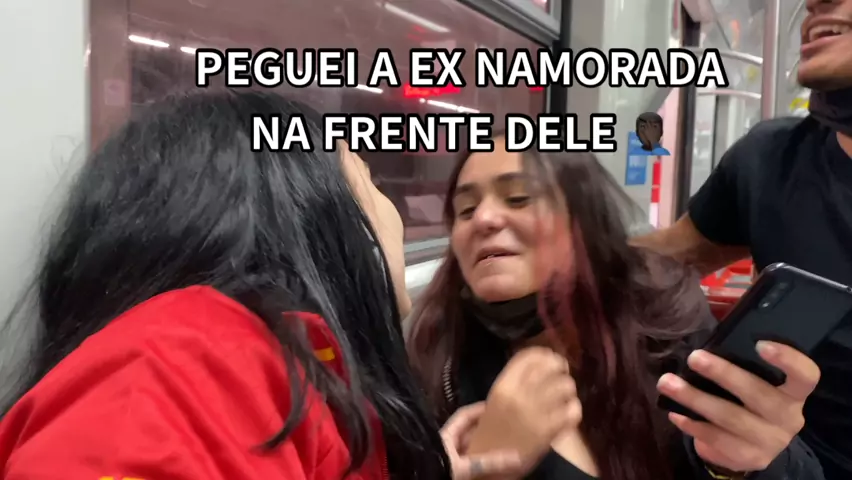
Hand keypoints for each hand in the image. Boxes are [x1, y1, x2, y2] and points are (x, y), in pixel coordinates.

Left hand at [441, 402, 523, 479]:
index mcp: (446, 435)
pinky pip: (469, 467)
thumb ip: (488, 462)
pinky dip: (481, 467)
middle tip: (506, 429)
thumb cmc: (435, 470)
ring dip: (484, 450)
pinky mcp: (452, 473)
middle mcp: (447, 445)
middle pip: (469, 434)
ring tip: (505, 448)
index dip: (479, 409)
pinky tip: (494, 469)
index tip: (496, 406)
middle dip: (486, 431)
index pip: (464, 416)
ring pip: (470, 451)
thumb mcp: (463, 466)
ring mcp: (448, 459)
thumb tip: (517, 458)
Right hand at [464, 347, 582, 473]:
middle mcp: (518, 395)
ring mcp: (534, 413)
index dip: (545, 354)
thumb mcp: (497, 398)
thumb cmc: (492, 429)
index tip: (551, 359)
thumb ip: (515, 381)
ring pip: (565, 386)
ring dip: (569, 389)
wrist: (488, 463)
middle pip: (550, 367)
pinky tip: (569, 413)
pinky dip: (575, 409)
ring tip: (565, 396)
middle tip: (562, 374)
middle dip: (561, 368)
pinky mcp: (547, 432)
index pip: (529, 356)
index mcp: (503, 385)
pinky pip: (573, 411)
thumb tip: (541, 363)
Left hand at [657, 341, 819, 473]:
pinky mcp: (748, 458)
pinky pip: (716, 439)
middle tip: (693, 357)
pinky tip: (675, 413)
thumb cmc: (752, 402)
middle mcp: (788, 418)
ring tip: (667, 383)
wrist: (756, 447)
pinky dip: (692, 424)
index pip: (806, 376)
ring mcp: (769, 441)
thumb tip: (710, 338)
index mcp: (794, 393)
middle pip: (757, 394)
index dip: (788, 360)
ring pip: (730, 418)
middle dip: (723, 374)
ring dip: (694, 398)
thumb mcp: (759, 384)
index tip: (760, 344)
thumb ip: (745, 364)